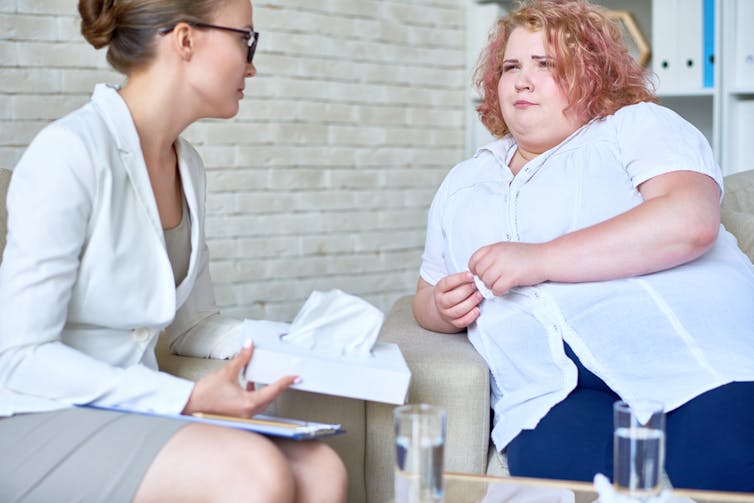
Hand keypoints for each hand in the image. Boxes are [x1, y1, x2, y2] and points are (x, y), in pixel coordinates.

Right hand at [182, 341, 297, 417]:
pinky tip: (250, 384)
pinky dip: (255, 394)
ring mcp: (243, 416)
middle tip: (288, 377)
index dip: (286, 382)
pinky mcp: (237, 415)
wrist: (188, 406)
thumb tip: (249, 345)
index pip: (273, 391)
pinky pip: (252, 404)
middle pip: (270, 398)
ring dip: (267, 391)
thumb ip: (242, 358)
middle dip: (278, 387)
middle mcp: (248, 413)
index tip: (296, 377)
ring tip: (269, 379)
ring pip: (262, 402)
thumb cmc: (204, 395)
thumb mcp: (226, 372)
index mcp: (248, 404)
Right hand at [432, 271, 482, 328]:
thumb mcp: (452, 283)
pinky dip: (471, 316)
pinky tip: (477, 309)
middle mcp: (441, 302)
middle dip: (467, 291)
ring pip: (458, 310)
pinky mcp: (454, 322)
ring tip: (479, 296)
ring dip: (471, 302)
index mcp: (439, 289)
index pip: (448, 283)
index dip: (460, 278)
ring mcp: (446, 314)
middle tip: (477, 286)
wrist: (443, 307)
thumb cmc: (452, 292)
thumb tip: (475, 275)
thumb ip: (462, 279)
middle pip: (453, 298)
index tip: (471, 275)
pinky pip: (462, 322)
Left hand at [469, 241, 545, 295]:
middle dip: (483, 279)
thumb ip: (493, 256)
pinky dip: (498, 292)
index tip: (477, 273)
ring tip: (499, 284)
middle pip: (479, 272)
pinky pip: (496, 289)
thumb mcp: (506, 249)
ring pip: (486, 282)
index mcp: (495, 247)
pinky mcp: (511, 277)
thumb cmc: (528, 255)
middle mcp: (497, 255)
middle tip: (492, 281)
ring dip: (491, 286)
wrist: (545, 259)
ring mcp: (503, 266)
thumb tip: (481, 268)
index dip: (473, 269)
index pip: (474, 259)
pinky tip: (504, 288)